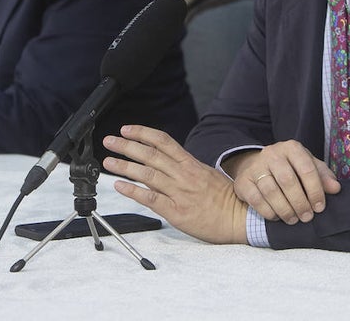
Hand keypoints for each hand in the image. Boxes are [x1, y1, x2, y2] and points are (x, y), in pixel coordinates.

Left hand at [101, 125, 248, 244]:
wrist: (240, 219)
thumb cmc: (226, 198)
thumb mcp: (207, 174)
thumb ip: (186, 168)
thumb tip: (166, 162)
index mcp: (191, 164)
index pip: (163, 141)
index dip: (143, 133)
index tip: (127, 130)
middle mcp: (183, 175)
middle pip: (150, 154)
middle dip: (127, 146)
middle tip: (110, 141)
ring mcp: (179, 192)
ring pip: (147, 174)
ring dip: (124, 166)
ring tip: (108, 161)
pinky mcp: (177, 211)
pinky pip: (150, 198)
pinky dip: (133, 190)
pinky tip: (119, 186)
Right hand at [222, 140, 340, 223]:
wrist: (257, 166)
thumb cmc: (290, 169)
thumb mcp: (308, 167)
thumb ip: (323, 176)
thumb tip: (336, 188)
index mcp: (291, 148)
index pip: (306, 168)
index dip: (315, 190)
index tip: (319, 208)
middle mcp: (271, 153)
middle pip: (287, 180)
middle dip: (300, 202)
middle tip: (307, 217)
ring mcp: (255, 166)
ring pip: (271, 191)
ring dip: (285, 209)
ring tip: (293, 220)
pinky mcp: (243, 181)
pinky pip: (256, 199)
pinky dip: (268, 212)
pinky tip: (277, 217)